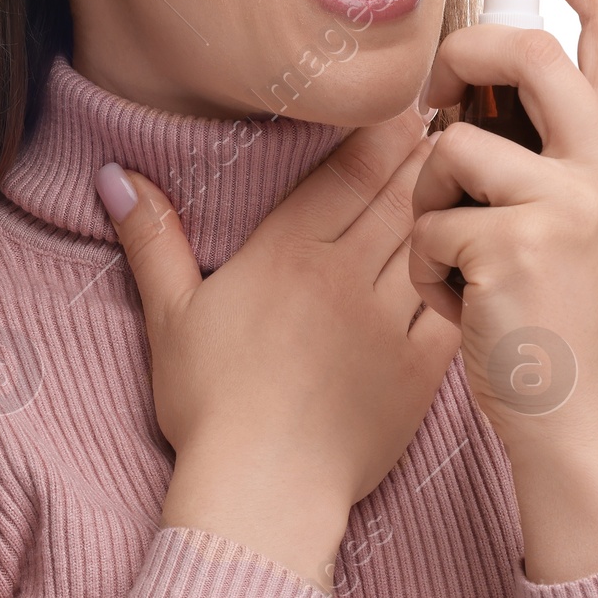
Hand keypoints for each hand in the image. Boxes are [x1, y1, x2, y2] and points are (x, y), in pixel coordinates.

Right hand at [97, 105, 460, 584]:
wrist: (264, 494)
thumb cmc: (211, 407)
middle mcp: (346, 273)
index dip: (380, 129)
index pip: (348, 167)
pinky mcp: (424, 366)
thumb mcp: (170, 317)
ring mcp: (390, 319)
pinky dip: (471, 268)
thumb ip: (153, 238)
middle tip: (447, 120)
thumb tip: (114, 175)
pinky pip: (457, 299)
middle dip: (423, 152)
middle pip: (398, 191)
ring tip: (469, 172)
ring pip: (433, 236)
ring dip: (452, 200)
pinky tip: (482, 248)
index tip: (400, 103)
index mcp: (288, 251)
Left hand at [409, 0, 597, 459]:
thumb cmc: (564, 313)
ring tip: (461, 258)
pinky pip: (428, 223)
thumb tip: (470, 74)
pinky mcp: (513, 246)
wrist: (583, 422)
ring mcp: (567, 203)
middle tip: (442, 110)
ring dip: (431, 204)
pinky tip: (464, 307)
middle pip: (522, 49)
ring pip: (450, 146)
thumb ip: (548, 140)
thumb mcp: (582, 212)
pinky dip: (427, 268)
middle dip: (459, 65)